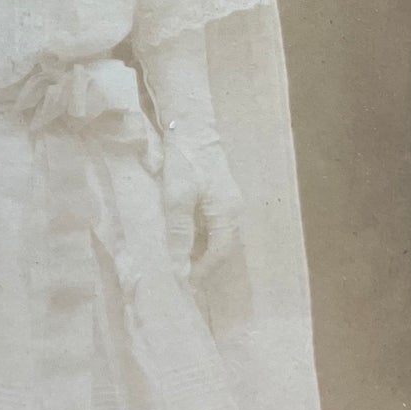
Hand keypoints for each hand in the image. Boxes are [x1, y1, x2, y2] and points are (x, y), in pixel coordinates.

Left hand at [161, 133, 244, 282]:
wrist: (190, 126)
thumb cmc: (185, 161)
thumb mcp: (177, 197)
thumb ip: (179, 231)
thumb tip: (180, 266)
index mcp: (228, 214)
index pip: (220, 253)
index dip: (204, 269)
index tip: (187, 283)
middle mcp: (233, 211)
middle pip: (222, 246)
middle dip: (205, 263)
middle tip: (184, 276)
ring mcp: (227, 201)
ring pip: (217, 235)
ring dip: (201, 249)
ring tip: (182, 261)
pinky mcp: (218, 193)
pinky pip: (212, 223)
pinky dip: (199, 234)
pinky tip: (183, 236)